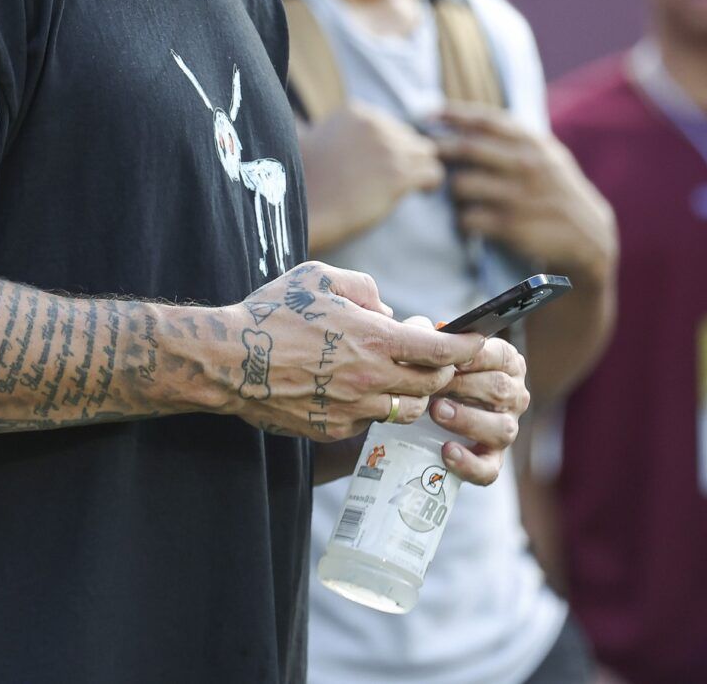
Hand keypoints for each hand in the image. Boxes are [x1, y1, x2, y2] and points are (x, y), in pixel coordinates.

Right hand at [222, 262, 489, 442]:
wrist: (228, 361)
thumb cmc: (270, 312)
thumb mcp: (318, 277)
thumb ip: (363, 287)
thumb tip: (386, 310)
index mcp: (373, 339)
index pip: (440, 350)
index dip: (467, 347)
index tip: (478, 343)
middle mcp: (370, 378)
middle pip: (430, 385)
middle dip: (441, 371)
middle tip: (433, 358)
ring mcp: (351, 409)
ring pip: (403, 409)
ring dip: (409, 394)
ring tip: (395, 376)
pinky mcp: (331, 429)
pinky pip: (367, 421)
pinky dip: (371, 406)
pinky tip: (353, 390)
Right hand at [298, 102, 443, 247]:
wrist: (304, 209)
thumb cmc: (302, 182)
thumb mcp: (309, 140)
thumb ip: (326, 129)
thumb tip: (320, 129)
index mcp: (356, 113)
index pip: (391, 124)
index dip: (391, 145)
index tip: (385, 163)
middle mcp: (375, 125)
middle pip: (410, 136)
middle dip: (407, 156)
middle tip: (400, 178)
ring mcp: (389, 149)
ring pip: (427, 153)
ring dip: (421, 169)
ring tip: (415, 186)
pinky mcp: (399, 175)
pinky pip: (433, 173)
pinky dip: (431, 183)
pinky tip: (422, 193)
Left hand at [414, 317, 527, 485]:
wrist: (424, 411)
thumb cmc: (435, 371)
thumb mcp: (435, 349)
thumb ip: (434, 336)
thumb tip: (436, 330)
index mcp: (507, 364)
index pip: (501, 356)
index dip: (477, 357)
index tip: (452, 359)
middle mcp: (513, 397)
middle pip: (500, 390)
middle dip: (465, 386)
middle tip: (435, 385)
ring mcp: (506, 429)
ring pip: (500, 429)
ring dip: (467, 420)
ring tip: (437, 412)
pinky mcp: (492, 460)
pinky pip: (489, 469)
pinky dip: (469, 463)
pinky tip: (447, 451)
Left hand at [434, 103, 615, 280]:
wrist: (588, 235)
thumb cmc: (554, 189)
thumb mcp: (546, 155)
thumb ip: (513, 138)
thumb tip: (466, 119)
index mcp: (533, 143)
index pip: (485, 120)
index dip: (453, 114)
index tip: (427, 114)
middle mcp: (526, 165)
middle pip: (466, 148)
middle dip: (439, 149)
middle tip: (425, 154)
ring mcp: (518, 196)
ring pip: (461, 185)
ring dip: (452, 191)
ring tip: (459, 196)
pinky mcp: (511, 227)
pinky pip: (467, 218)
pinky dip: (462, 220)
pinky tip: (470, 221)